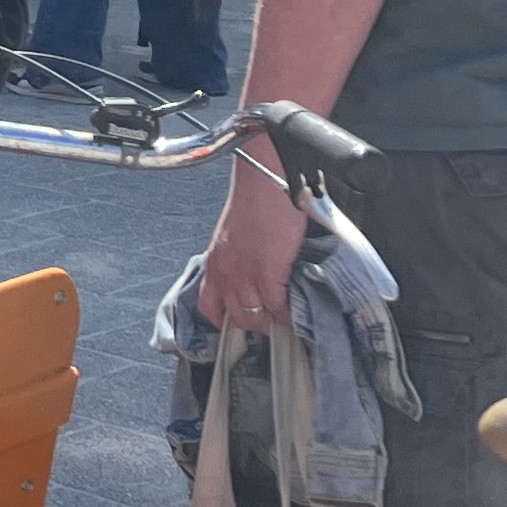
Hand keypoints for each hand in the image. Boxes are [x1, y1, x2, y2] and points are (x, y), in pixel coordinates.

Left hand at [196, 155, 310, 331]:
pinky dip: (288, 313)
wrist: (266, 182)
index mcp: (214, 264)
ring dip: (272, 322)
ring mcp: (245, 275)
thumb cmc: (254, 204)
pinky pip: (278, 307)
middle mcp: (225, 273)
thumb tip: (251, 279)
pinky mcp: (268, 272)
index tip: (241, 323)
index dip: (225, 320)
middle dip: (255, 324)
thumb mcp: (233, 238)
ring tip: (286, 319)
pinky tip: (296, 310)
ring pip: (255, 317)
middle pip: (235, 318)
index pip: (209, 307)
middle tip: (272, 322)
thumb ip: (236, 262)